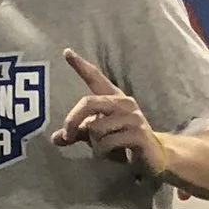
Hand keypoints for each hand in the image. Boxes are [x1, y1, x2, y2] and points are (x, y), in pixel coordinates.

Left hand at [50, 47, 165, 173]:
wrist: (154, 157)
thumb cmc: (122, 141)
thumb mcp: (97, 135)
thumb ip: (77, 133)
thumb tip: (55, 138)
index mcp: (113, 98)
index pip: (95, 78)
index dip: (80, 66)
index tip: (66, 52)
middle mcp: (124, 103)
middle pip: (88, 103)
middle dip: (72, 121)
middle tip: (66, 136)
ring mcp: (133, 118)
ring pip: (95, 128)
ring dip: (94, 144)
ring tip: (104, 148)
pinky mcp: (139, 134)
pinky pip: (107, 142)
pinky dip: (102, 152)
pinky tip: (113, 154)